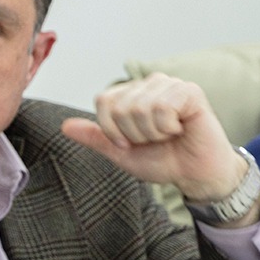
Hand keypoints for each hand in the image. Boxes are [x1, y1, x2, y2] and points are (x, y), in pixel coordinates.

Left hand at [60, 74, 253, 208]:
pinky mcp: (189, 91)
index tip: (130, 143)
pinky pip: (163, 106)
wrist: (195, 174)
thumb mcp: (121, 153)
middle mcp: (149, 84)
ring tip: (168, 134)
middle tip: (154, 139)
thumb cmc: (163, 160)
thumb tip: (65, 126)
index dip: (112, 129)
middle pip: (121, 106)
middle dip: (134, 134)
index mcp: (131, 95)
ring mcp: (169, 85)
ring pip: (140, 107)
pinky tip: (180, 128)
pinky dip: (168, 126)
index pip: (103, 101)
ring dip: (152, 132)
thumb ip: (95, 137)